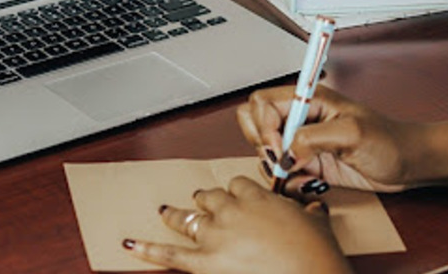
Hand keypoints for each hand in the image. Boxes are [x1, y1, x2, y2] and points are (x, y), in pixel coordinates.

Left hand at [123, 176, 350, 273]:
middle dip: (206, 200)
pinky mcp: (204, 263)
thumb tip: (314, 209)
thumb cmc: (316, 257)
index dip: (235, 191)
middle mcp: (231, 212)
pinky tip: (129, 242)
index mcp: (257, 198)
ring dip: (175, 214)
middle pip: (210, 197)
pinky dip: (146, 248)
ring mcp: (215, 236)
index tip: (236, 195)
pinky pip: (168, 254)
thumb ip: (309, 213)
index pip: (236, 184)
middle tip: (203, 201)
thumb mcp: (318, 225)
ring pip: (187, 218)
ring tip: (165, 211)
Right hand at [236, 85, 426, 193]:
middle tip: (282, 160)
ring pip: (264, 150)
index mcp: (309, 100)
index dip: (264, 126)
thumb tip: (286, 152)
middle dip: (261, 145)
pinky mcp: (307, 163)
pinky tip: (310, 184)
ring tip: (302, 174)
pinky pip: (281, 172)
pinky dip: (287, 182)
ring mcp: (302, 142)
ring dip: (275, 167)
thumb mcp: (352, 133)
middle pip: (254, 122)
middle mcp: (301, 118)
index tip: (280, 147)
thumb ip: (312, 138)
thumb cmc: (389, 141)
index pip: (263, 102)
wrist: (408, 164)